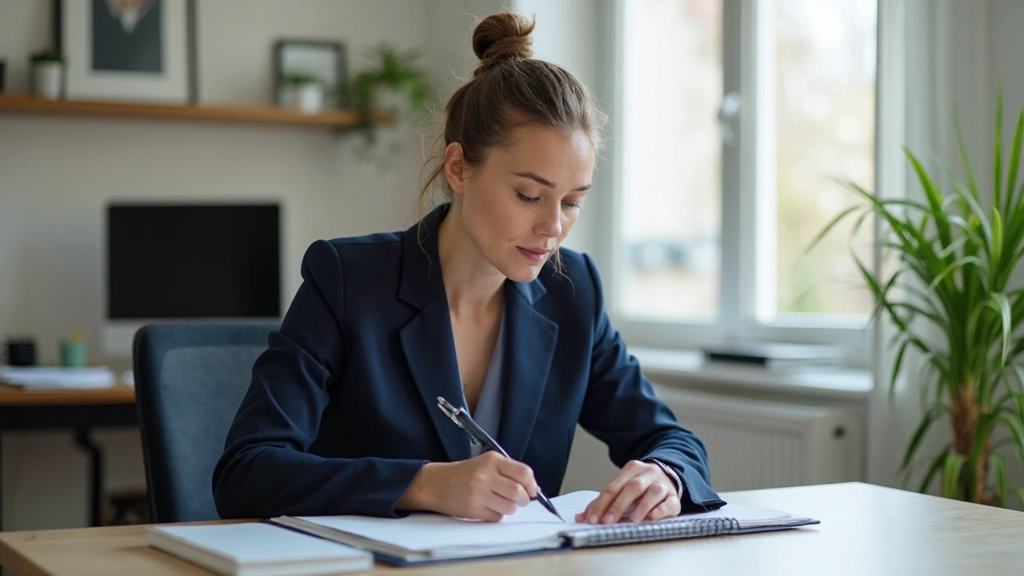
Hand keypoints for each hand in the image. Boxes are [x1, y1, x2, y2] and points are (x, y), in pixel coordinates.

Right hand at [397, 451, 538, 521]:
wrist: (436, 483)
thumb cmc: (464, 474)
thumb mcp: (486, 463)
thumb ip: (508, 472)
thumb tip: (533, 488)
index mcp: (492, 460)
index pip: (523, 472)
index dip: (532, 484)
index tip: (532, 490)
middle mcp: (485, 475)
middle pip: (519, 493)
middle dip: (523, 500)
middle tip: (519, 500)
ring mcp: (478, 493)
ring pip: (510, 507)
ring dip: (509, 508)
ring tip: (500, 503)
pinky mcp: (473, 509)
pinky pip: (497, 517)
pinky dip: (496, 515)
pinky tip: (488, 507)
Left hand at [575, 460, 679, 523]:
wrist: (668, 475)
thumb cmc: (641, 486)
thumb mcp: (621, 489)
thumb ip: (602, 502)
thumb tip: (582, 517)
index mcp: (631, 469)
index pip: (613, 487)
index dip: (601, 504)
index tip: (594, 519)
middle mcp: (647, 474)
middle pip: (632, 487)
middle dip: (618, 505)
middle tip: (608, 521)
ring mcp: (663, 484)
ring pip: (653, 492)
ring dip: (642, 507)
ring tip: (632, 520)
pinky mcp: (674, 497)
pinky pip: (669, 502)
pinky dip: (660, 511)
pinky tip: (651, 518)